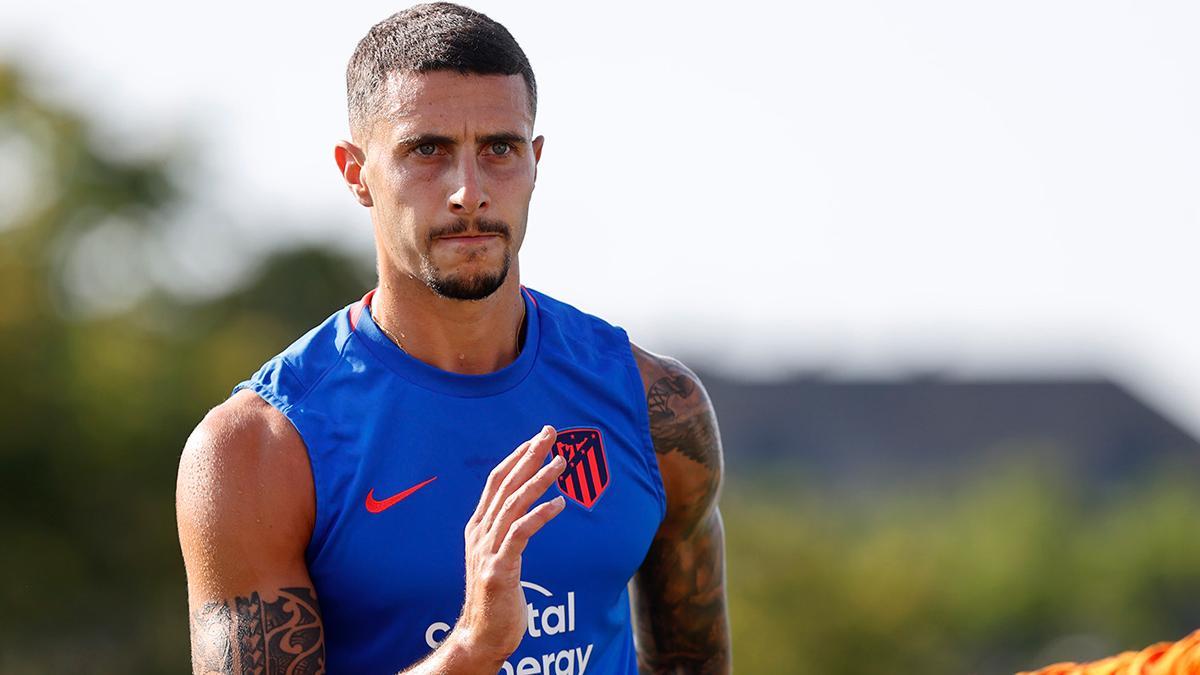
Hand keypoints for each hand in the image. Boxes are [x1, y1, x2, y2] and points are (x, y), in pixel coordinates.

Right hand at [452, 425, 566, 667]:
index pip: (497, 481)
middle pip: (505, 484)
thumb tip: (524, 511)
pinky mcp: (499, 569)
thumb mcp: (497, 557)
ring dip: (538, 479)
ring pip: (514, 504)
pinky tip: (559, 503)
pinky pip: (521, 533)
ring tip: (562, 462)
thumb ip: (506, 532)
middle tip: (550, 433)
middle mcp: (480, 533)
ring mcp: (487, 550)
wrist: (481, 636)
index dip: (517, 457)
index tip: (536, 438)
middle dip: (528, 456)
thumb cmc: (496, 597)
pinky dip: (540, 515)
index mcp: (479, 527)